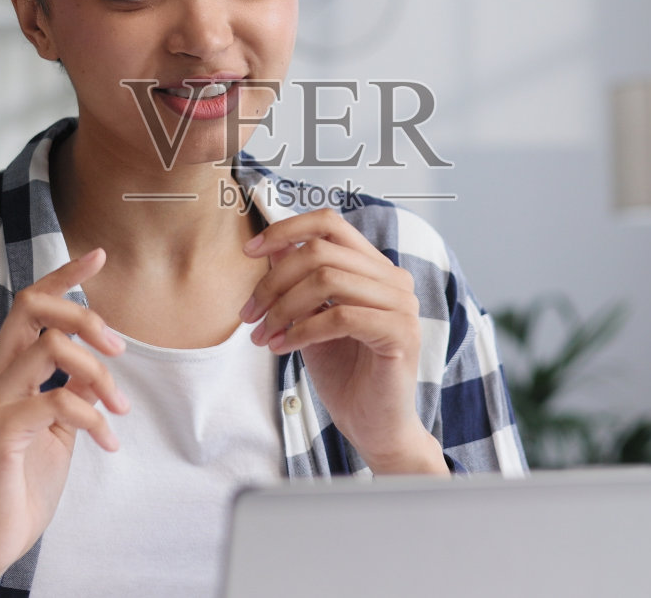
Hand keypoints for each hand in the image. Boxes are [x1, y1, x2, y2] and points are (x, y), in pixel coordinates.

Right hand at [0, 248, 129, 595]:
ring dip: (99, 375)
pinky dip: (93, 417)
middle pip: (34, 310)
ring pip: (50, 349)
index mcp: (7, 370)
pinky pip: (56, 402)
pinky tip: (108, 442)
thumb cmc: (23, 479)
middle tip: (119, 349)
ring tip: (120, 409)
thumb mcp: (57, 426)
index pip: (30, 305)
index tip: (98, 255)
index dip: (63, 276)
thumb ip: (70, 388)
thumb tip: (98, 360)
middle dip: (86, 317)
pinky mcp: (1, 434)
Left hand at [240, 209, 444, 473]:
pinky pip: (340, 316)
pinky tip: (283, 347)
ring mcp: (401, 305)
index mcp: (374, 269)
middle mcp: (393, 279)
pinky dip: (302, 330)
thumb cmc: (345, 374)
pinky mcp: (399, 333)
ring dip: (283, 308)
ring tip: (262, 336)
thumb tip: (271, 245)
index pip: (330, 224)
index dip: (286, 230)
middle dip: (273, 282)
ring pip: (327, 280)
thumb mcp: (310, 319)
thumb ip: (299, 281)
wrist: (373, 426)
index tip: (249, 252)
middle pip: (320, 252)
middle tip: (249, 314)